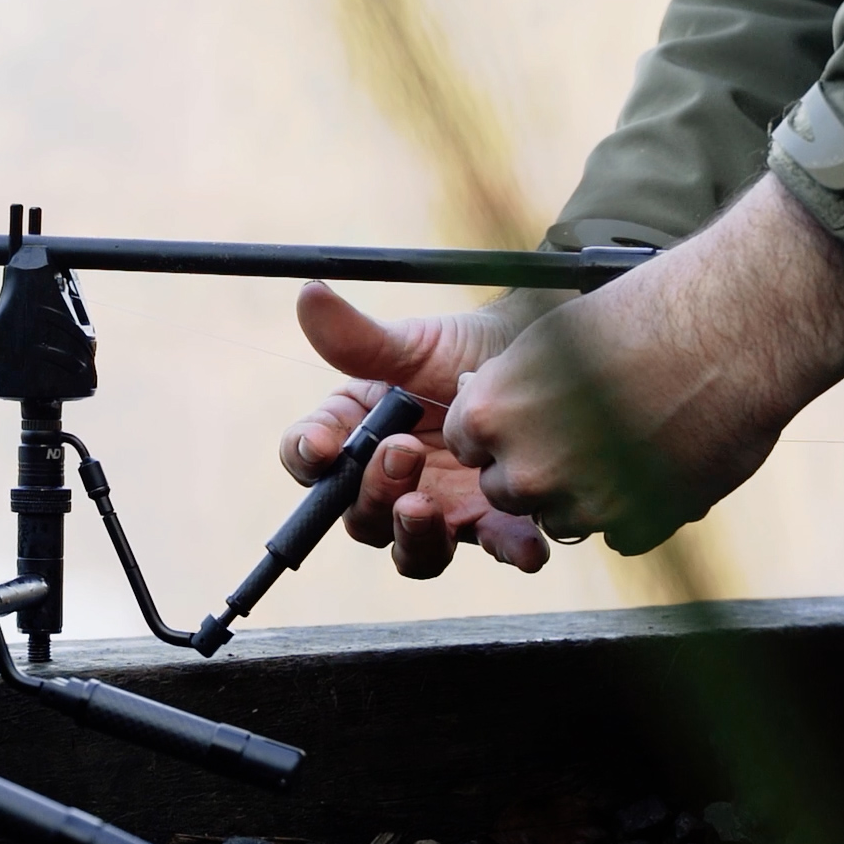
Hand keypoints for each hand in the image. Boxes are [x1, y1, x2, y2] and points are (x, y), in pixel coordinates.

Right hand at [279, 282, 551, 576]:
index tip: (320, 446)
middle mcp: (389, 484)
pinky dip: (509, 550)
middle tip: (403, 451)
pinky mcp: (493, 522)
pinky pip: (496, 548)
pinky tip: (523, 545)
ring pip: (411, 550)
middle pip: (358, 514)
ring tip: (425, 508)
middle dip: (373, 490)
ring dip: (414, 536)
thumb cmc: (461, 349)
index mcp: (355, 436)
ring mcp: (440, 509)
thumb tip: (309, 293)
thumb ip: (359, 336)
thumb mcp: (412, 343)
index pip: (308, 458)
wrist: (537, 356)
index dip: (306, 456)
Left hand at [445, 174, 843, 553]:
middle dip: (533, 466)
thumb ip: (510, 384)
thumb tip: (481, 401)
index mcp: (494, 413)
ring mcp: (582, 504)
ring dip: (580, 493)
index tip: (525, 416)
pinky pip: (615, 533)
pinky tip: (658, 461)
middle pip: (505, 489)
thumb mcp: (551, 336)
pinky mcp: (636, 527)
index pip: (465, 442)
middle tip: (580, 431)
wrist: (736, 328)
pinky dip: (632, 509)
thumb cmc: (647, 314)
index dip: (497, 429)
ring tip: (623, 444)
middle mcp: (529, 467)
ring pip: (557, 518)